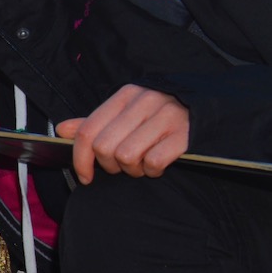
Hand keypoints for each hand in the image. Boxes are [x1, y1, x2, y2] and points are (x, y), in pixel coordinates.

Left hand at [55, 84, 188, 183]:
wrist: (208, 110)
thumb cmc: (160, 116)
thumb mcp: (127, 113)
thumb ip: (95, 122)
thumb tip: (62, 129)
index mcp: (125, 96)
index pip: (88, 131)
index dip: (81, 159)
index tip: (85, 176)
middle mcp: (144, 102)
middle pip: (105, 147)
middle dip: (110, 165)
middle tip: (123, 166)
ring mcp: (166, 116)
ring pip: (126, 156)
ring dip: (133, 169)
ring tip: (142, 163)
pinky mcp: (185, 134)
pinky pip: (153, 162)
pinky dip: (152, 170)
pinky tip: (158, 164)